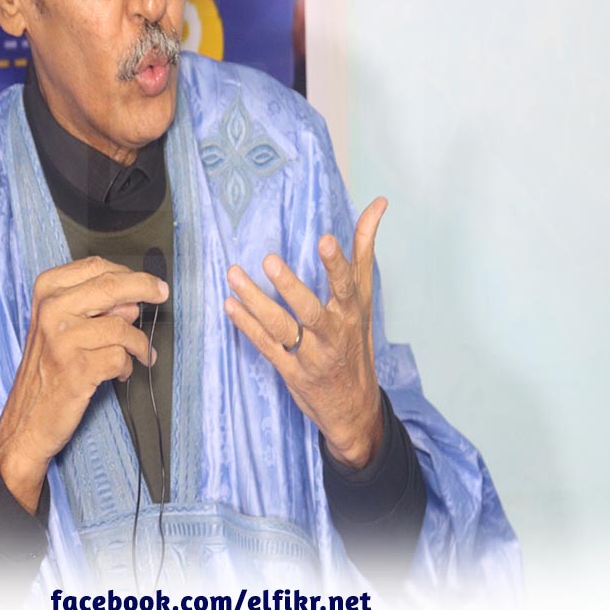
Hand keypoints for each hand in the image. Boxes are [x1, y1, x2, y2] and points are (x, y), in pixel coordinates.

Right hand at [0, 256, 168, 511]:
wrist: (26, 420)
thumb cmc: (50, 367)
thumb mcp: (62, 324)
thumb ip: (95, 304)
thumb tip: (135, 299)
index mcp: (47, 290)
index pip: (97, 266)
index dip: (129, 273)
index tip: (150, 282)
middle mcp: (52, 309)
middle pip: (113, 285)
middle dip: (145, 288)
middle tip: (163, 295)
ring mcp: (62, 339)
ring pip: (122, 327)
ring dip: (139, 344)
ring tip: (140, 355)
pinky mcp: (76, 369)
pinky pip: (121, 358)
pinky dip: (127, 367)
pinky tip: (120, 374)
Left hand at [224, 197, 387, 469]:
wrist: (354, 407)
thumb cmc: (356, 340)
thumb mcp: (365, 296)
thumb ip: (365, 248)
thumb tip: (378, 203)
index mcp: (351, 312)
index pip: (346, 286)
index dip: (336, 264)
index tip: (324, 239)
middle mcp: (332, 334)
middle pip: (310, 310)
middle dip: (290, 287)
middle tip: (269, 261)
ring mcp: (310, 356)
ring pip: (281, 328)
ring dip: (255, 302)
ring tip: (234, 275)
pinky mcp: (290, 371)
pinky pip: (266, 346)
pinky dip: (246, 325)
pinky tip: (230, 305)